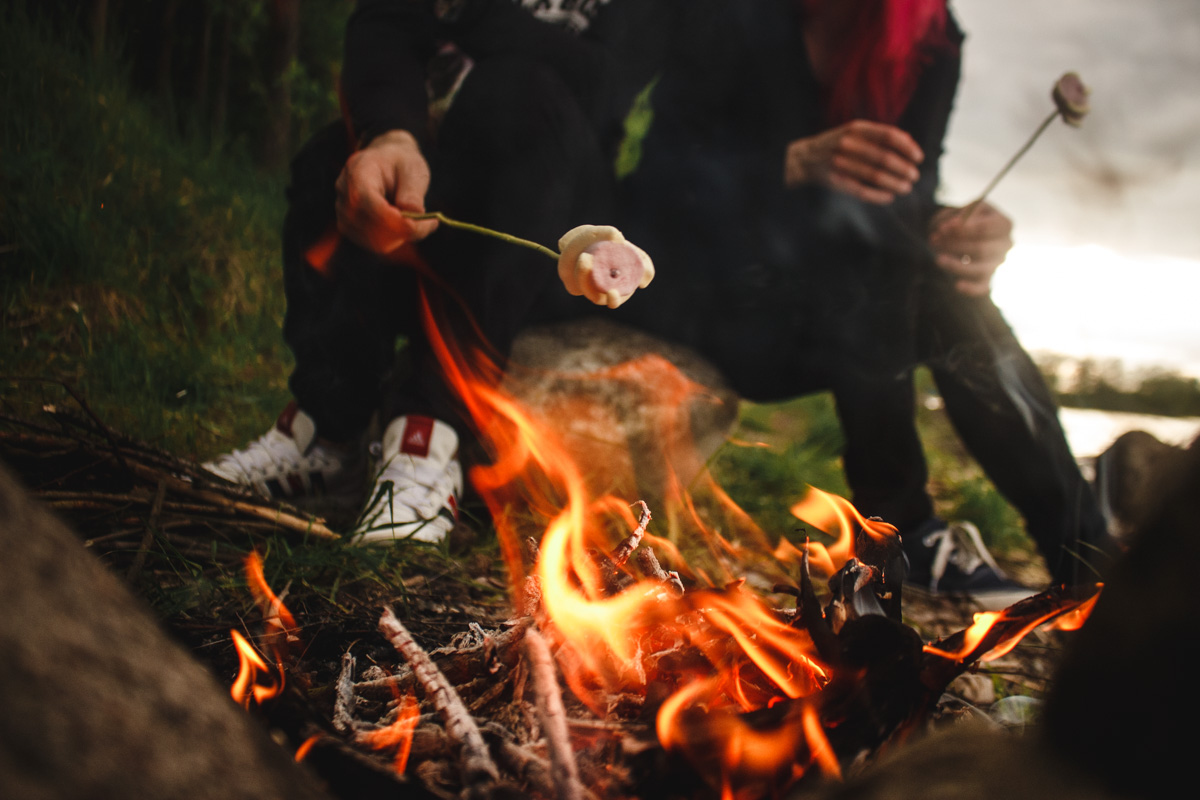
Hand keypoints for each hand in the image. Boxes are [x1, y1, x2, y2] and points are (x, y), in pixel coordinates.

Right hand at [334, 130, 438, 255]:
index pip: (365, 200)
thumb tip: (414, 213)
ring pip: (375, 241)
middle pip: (370, 225)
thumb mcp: (413, 169)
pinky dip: (397, 240)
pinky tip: (408, 226)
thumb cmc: (401, 164)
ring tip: (419, 220)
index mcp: (357, 172)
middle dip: (404, 229)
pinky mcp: (351, 228)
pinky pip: (376, 245)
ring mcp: (344, 213)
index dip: (391, 217)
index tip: (419, 222)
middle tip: (430, 221)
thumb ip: (412, 191)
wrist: (387, 163)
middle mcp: (344, 194)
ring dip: (402, 236)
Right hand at [783, 120, 922, 203]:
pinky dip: (878, 196)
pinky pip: (861, 191)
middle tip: (914, 176)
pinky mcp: (835, 181)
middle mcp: (847, 143)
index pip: (889, 136)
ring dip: (894, 184)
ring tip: (906, 188)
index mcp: (856, 128)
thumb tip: (909, 141)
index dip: (907, 147)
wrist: (805, 157)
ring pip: (874, 176)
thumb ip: (879, 135)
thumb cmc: (838, 143)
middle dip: (904, 169)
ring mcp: (840, 162)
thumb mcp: (856, 131)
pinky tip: (889, 197)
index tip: (919, 158)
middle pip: (884, 158)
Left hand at [928, 202, 1013, 296]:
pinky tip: (957, 285)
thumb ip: (961, 216)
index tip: (944, 227)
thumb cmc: (969, 219)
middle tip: (934, 240)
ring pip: (979, 268)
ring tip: (938, 259)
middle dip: (955, 245)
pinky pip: (982, 287)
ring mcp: (998, 263)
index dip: (963, 229)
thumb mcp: (967, 210)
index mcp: (1004, 224)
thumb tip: (949, 227)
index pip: (985, 228)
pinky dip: (971, 288)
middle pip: (981, 249)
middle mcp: (1006, 245)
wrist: (966, 233)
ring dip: (956, 265)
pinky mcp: (988, 278)